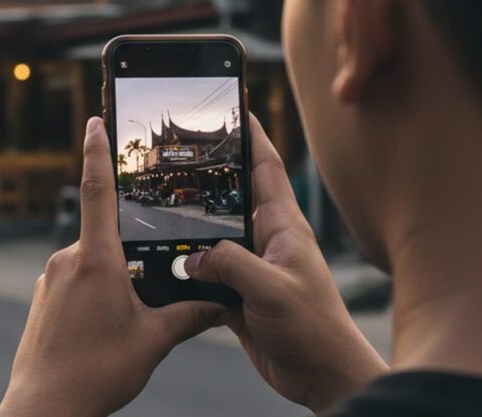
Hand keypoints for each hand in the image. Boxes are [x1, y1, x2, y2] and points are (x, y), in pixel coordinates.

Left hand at [0, 117, 223, 416]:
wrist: (42, 408)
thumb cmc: (94, 374)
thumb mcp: (152, 342)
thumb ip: (188, 315)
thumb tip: (220, 303)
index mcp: (96, 260)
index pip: (96, 191)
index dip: (97, 152)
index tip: (95, 121)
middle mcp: (67, 260)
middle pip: (105, 236)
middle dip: (130, 252)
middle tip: (145, 288)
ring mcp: (50, 278)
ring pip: (92, 263)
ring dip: (114, 280)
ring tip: (126, 321)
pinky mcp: (42, 297)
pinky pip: (75, 282)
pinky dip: (96, 294)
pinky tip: (105, 328)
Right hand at [184, 115, 388, 412]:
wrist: (322, 376)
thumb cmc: (314, 329)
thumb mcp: (271, 288)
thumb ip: (230, 264)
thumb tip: (191, 257)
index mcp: (283, 226)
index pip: (265, 167)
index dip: (250, 135)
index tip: (232, 106)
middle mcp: (266, 241)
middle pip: (231, 196)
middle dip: (207, 175)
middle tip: (177, 153)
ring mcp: (252, 267)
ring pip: (214, 236)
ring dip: (191, 228)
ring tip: (160, 207)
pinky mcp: (239, 294)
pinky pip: (207, 272)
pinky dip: (187, 268)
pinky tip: (165, 264)